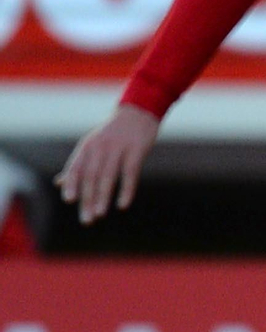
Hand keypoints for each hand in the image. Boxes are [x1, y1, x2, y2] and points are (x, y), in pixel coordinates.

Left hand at [55, 104, 159, 224]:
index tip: (69, 200)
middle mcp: (101, 147)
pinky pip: (130, 174)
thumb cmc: (114, 133)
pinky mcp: (137, 150)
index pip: (76, 167)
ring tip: (99, 215)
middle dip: (87, 199)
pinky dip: (126, 190)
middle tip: (87, 219)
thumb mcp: (93, 144)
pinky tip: (123, 205)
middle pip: (91, 176)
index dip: (72, 183)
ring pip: (108, 177)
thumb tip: (60, 183)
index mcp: (88, 146)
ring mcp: (119, 148)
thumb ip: (78, 164)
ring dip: (103, 197)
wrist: (139, 112)